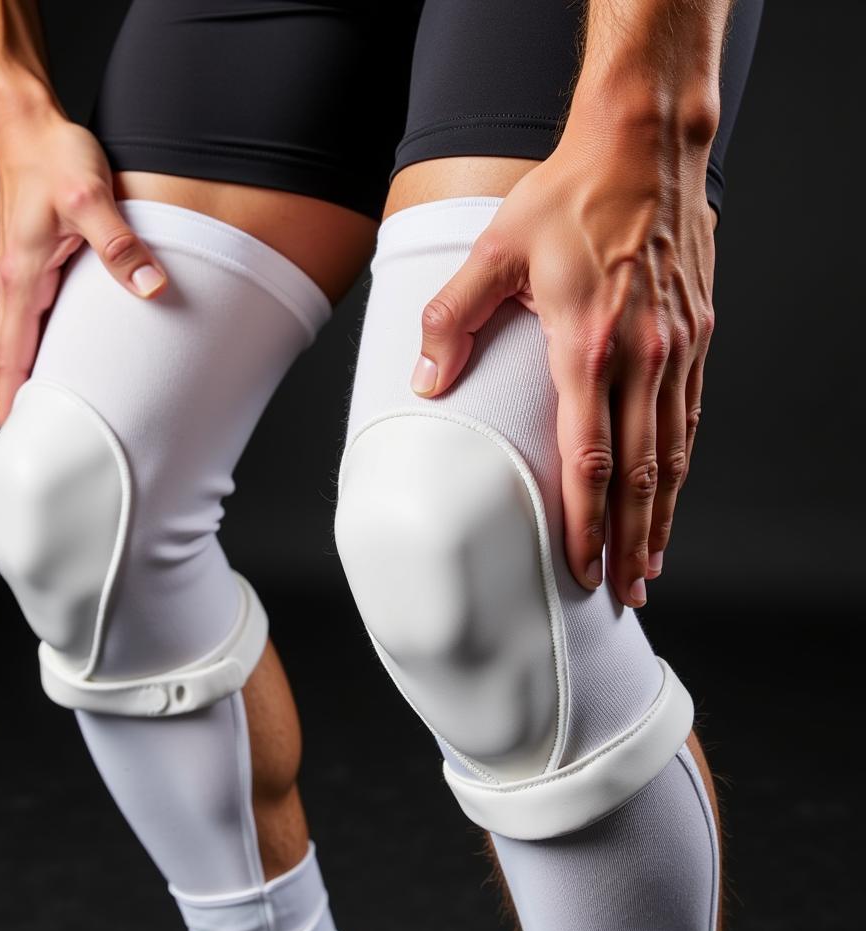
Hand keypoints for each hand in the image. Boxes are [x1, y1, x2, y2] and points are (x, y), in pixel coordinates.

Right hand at [0, 110, 167, 424]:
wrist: (30, 125)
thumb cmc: (54, 157)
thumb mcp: (92, 198)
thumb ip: (122, 246)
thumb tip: (151, 288)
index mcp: (21, 277)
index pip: (11, 353)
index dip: (14, 397)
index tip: (19, 433)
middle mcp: (15, 281)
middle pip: (13, 355)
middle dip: (23, 398)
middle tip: (43, 437)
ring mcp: (23, 273)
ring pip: (24, 338)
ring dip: (34, 373)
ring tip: (55, 410)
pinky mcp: (37, 263)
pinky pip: (37, 318)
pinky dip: (44, 345)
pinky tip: (66, 358)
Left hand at [410, 118, 716, 607]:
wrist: (643, 147)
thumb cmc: (567, 198)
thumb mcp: (493, 250)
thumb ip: (452, 320)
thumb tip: (425, 381)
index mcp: (586, 343)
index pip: (587, 457)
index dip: (583, 521)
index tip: (578, 568)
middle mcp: (640, 356)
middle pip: (638, 474)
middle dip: (627, 541)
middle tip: (623, 592)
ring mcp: (675, 349)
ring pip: (672, 455)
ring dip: (660, 517)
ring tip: (648, 565)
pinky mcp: (696, 336)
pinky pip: (690, 418)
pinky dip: (681, 468)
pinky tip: (670, 496)